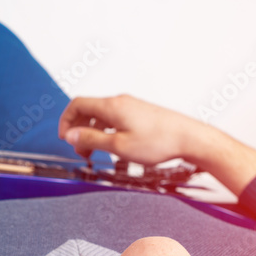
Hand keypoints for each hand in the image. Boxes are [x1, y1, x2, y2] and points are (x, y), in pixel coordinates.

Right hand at [58, 94, 204, 165]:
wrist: (190, 138)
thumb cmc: (159, 141)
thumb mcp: (118, 145)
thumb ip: (91, 139)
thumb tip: (70, 134)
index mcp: (111, 107)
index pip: (77, 104)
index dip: (66, 120)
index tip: (65, 138)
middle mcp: (120, 102)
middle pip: (88, 110)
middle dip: (78, 129)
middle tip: (79, 150)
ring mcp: (130, 107)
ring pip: (101, 116)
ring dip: (92, 133)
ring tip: (94, 153)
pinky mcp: (139, 114)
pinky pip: (114, 119)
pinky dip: (106, 132)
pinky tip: (112, 147)